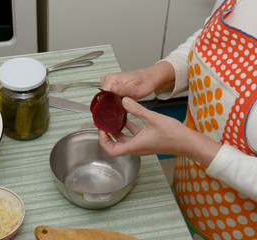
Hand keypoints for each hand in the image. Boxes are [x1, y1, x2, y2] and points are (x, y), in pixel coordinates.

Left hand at [99, 97, 220, 166]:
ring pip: (125, 140)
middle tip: (105, 123)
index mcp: (135, 146)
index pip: (112, 150)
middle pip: (116, 145)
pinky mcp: (148, 141)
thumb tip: (124, 101)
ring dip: (118, 131)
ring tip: (113, 118)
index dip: (103, 140)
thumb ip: (136, 109)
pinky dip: (129, 128)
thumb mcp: (152, 118)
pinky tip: (129, 117)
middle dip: (108, 134)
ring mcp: (142, 145)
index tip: (101, 129)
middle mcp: (136, 148)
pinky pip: (134, 136)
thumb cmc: (173, 135)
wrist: (188, 142)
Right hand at [100, 61, 175, 99]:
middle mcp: (108, 80)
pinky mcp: (112, 88)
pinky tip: (124, 101)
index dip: (110, 102)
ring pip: (106, 100)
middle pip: (103, 98)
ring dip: (115, 103)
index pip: (102, 95)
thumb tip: (111, 89)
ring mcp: (110, 84)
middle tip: (124, 103)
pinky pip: (110, 98)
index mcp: (111, 79)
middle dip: (112, 104)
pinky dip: (117, 102)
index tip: (119, 104)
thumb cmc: (144, 82)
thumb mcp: (134, 89)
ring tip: (125, 101)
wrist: (149, 79)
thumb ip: (122, 90)